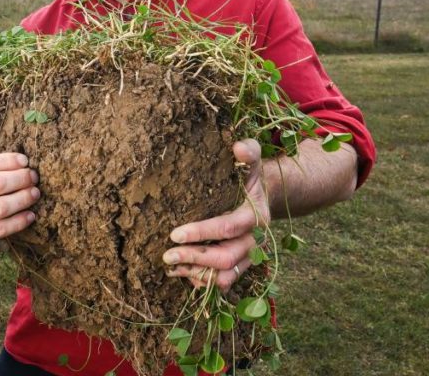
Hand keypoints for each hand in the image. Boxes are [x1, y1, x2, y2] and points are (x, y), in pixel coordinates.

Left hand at [162, 139, 267, 289]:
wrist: (262, 196)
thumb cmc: (249, 177)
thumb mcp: (251, 161)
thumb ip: (248, 152)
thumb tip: (239, 147)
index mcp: (255, 216)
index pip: (228, 228)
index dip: (201, 233)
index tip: (174, 233)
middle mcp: (255, 241)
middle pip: (226, 258)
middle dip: (194, 258)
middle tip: (166, 255)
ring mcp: (249, 256)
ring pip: (225, 276)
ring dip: (196, 273)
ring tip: (170, 266)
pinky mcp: (240, 265)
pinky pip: (223, 282)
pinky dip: (202, 281)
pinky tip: (183, 272)